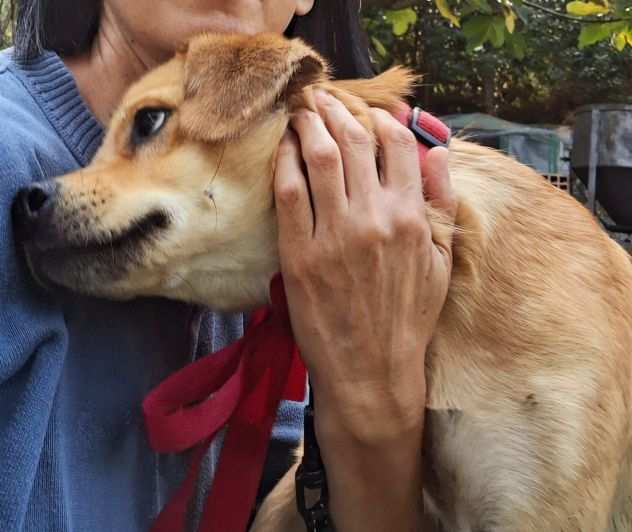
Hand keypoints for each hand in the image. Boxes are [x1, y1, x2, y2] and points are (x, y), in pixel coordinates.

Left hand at [275, 91, 455, 439]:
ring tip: (301, 110)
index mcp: (410, 217)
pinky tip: (284, 148)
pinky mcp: (300, 254)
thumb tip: (436, 150)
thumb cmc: (408, 317)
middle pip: (351, 141)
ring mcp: (334, 235)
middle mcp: (373, 218)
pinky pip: (289, 193)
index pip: (395, 144)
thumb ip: (441, 202)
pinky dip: (286, 162)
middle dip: (336, 109)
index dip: (378, 118)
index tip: (366, 111)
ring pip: (318, 158)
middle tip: (322, 97)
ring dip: (308, 125)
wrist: (371, 370)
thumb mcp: (441, 261)